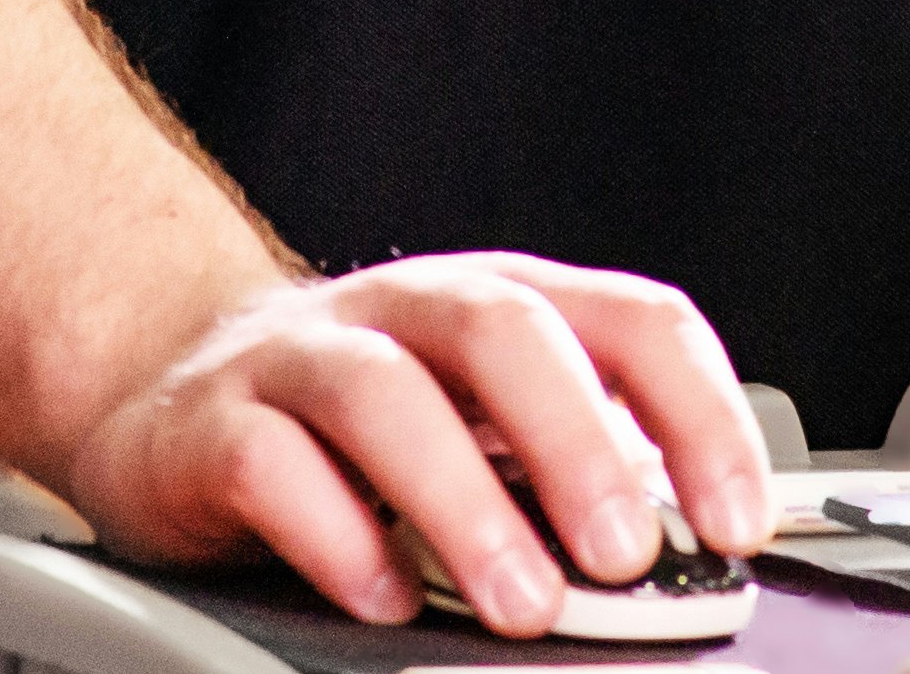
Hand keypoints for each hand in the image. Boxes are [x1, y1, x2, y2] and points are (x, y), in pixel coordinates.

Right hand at [37, 254, 774, 633]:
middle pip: (504, 331)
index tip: (738, 521)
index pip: (630, 321)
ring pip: (384, 394)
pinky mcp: (211, 424)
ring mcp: (302, 357)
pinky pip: (271, 463)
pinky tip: (383, 598)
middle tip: (626, 556)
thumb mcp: (481, 433)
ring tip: (520, 604)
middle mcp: (407, 310)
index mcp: (501, 306)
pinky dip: (336, 535)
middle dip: (578, 445)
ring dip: (464, 502)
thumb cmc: (362, 429)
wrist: (171, 393)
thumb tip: (683, 570)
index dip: (699, 414)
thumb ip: (565, 481)